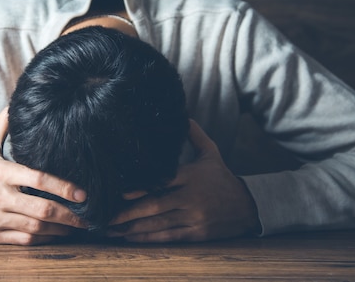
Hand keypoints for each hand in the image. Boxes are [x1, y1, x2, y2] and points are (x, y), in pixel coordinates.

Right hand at [0, 108, 87, 244]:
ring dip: (60, 229)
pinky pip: (24, 240)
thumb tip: (14, 104)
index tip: (82, 193)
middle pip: (42, 208)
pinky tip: (56, 234)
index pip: (37, 179)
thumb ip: (3, 126)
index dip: (63, 187)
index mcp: (1, 173)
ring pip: (36, 228)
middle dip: (69, 214)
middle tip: (87, 216)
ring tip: (77, 227)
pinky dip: (44, 239)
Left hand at [107, 120, 259, 242]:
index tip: (119, 193)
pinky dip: (150, 238)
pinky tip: (132, 238)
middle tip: (106, 218)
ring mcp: (194, 217)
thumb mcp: (211, 153)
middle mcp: (191, 197)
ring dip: (133, 228)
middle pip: (155, 206)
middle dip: (128, 213)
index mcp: (191, 176)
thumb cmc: (222, 177)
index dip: (140, 189)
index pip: (162, 181)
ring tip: (112, 230)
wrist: (248, 206)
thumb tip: (183, 115)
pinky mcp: (197, 233)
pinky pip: (169, 236)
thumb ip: (195, 135)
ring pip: (159, 224)